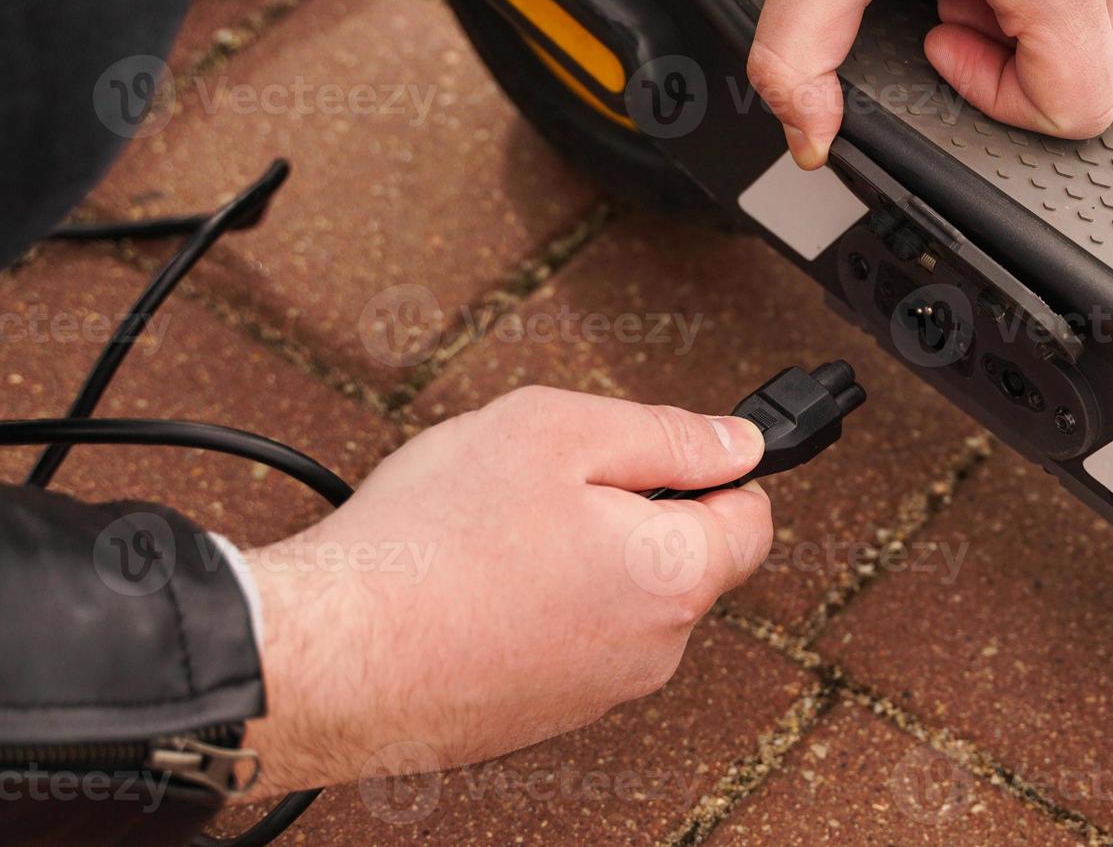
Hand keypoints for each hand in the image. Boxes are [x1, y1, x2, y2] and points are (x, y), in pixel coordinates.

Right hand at [238, 387, 770, 797]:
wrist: (324, 658)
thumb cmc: (431, 543)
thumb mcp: (557, 431)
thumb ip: (666, 434)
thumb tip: (738, 443)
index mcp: (675, 576)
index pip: (752, 518)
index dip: (714, 469)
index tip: (667, 452)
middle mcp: (652, 651)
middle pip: (679, 559)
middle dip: (629, 511)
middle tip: (546, 483)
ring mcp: (593, 693)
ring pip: (614, 600)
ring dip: (574, 559)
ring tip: (491, 534)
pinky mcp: (536, 718)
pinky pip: (560, 642)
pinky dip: (529, 608)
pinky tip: (468, 582)